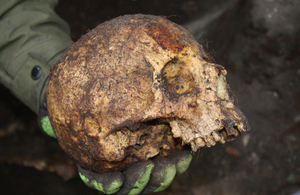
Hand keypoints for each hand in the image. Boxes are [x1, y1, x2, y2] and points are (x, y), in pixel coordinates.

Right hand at [38, 110, 191, 193]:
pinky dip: (178, 159)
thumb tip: (44, 121)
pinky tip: (185, 153)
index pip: (102, 183)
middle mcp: (122, 169)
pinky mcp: (159, 151)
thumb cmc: (87, 113)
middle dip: (142, 181)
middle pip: (132, 185)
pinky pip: (170, 160)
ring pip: (154, 177)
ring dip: (164, 174)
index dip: (107, 186)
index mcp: (99, 167)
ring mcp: (141, 161)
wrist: (105, 106)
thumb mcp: (70, 115)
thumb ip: (57, 120)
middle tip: (149, 169)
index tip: (113, 183)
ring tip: (173, 163)